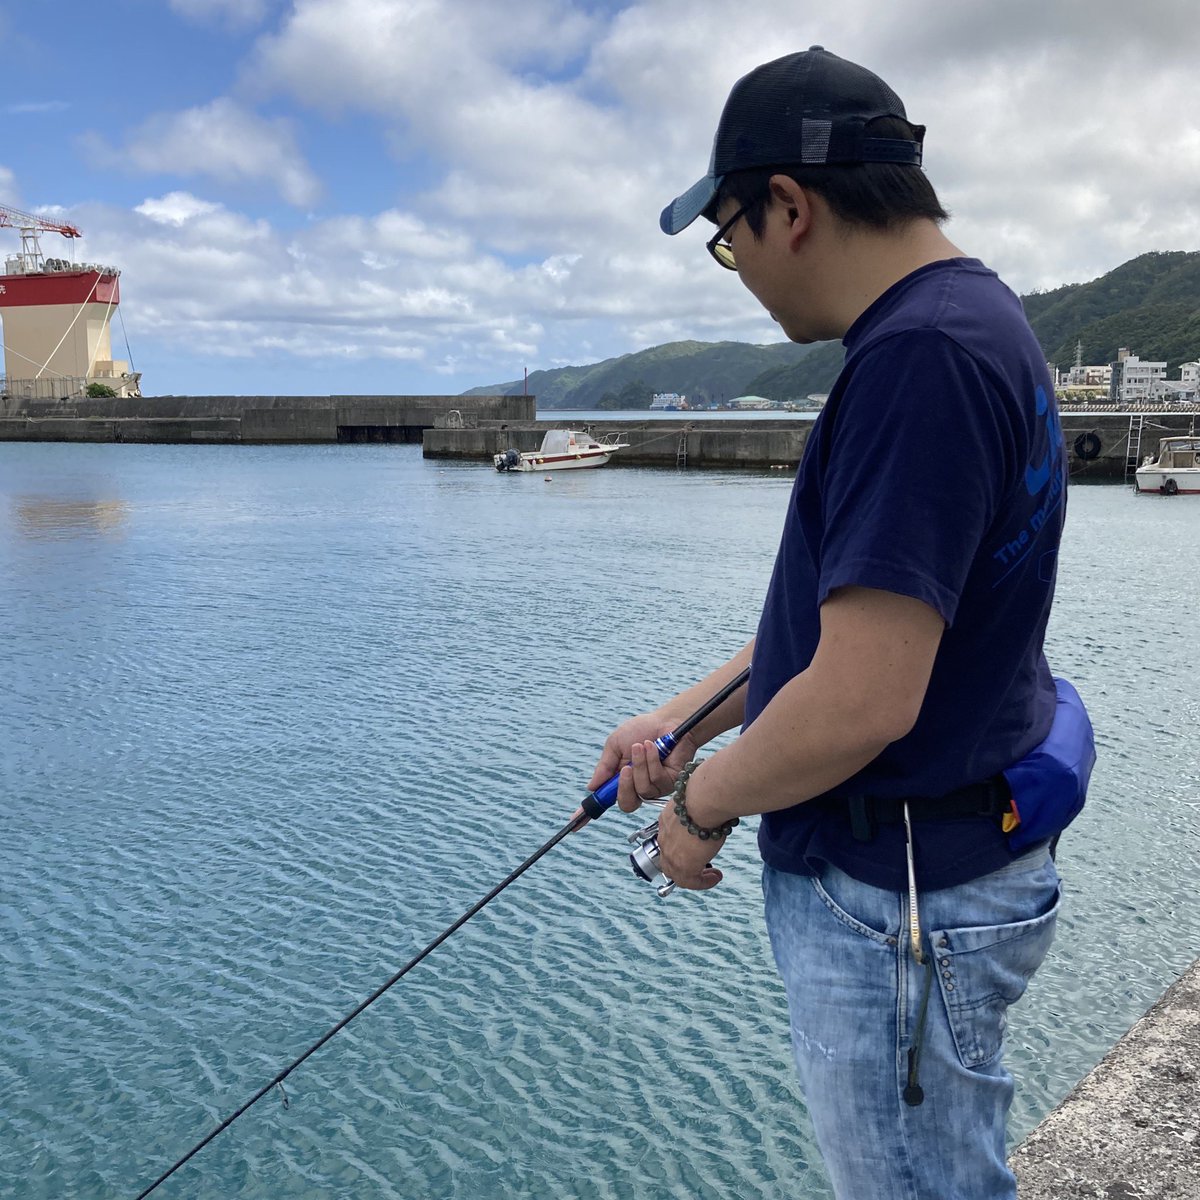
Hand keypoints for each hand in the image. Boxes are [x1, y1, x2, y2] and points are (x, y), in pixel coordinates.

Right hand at [587, 713, 698, 814]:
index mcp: (622, 779)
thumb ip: (605, 767)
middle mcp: (638, 786)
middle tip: (625, 768)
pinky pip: (657, 780)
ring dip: (640, 765)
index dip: (590, 814)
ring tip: (642, 745)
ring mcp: (656, 787)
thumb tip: (591, 787)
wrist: (666, 720)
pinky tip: (655, 747)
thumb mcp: (616, 745)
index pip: (606, 800)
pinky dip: (652, 761)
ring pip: (643, 790)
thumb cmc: (642, 730)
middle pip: (627, 804)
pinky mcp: (672, 783)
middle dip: (624, 786)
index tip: (575, 824)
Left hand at [653, 762, 726, 890]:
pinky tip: (715, 877)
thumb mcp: (700, 799)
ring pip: (677, 874)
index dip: (679, 847)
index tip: (694, 849)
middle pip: (667, 860)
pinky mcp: (684, 866)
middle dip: (683, 866)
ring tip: (710, 875)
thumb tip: (717, 798)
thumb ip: (704, 804)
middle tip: (700, 867)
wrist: (704, 800)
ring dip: (694, 876)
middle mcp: (665, 837)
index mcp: (667, 819)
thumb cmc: (706, 793)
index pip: (668, 839)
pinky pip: (690, 882)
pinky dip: (703, 883)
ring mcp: (671, 853)